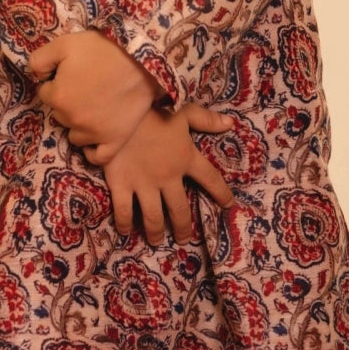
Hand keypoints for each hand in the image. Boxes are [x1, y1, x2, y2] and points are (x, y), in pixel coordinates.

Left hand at [29, 28, 163, 162]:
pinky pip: (97, 157)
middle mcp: (72, 120)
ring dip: (79, 123)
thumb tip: (37, 77)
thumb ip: (39, 60)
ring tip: (93, 105)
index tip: (70, 73)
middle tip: (85, 85)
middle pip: (59, 114)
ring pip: (75, 135)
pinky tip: (94, 137)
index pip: (45, 93)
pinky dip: (92, 150)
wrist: (141, 59)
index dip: (56, 81)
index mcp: (58, 97)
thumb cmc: (102, 49)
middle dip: (67, 101)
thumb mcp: (64, 43)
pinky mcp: (114, 141)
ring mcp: (94, 133)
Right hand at [83, 102, 236, 245]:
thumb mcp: (183, 111)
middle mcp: (167, 176)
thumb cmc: (153, 109)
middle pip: (180, 210)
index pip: (210, 179)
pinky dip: (125, 223)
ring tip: (156, 241)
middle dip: (182, 227)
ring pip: (154, 217)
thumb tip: (230, 124)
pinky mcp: (121, 184)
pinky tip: (126, 231)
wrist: (118, 110)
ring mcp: (143, 183)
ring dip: (156, 232)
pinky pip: (124, 211)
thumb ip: (206, 119)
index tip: (228, 205)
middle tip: (184, 239)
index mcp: (185, 158)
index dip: (221, 193)